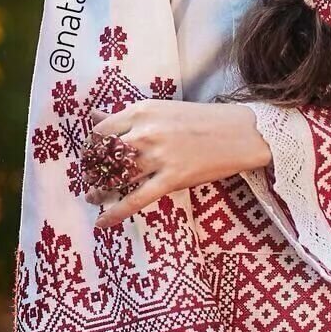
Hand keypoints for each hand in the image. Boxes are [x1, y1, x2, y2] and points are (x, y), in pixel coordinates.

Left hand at [84, 100, 270, 229]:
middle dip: (92, 170)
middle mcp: (145, 133)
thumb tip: (93, 116)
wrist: (241, 133)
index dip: (92, 147)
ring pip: (116, 178)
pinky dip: (115, 213)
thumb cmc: (202, 120)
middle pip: (104, 156)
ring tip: (93, 197)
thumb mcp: (162, 109)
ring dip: (99, 191)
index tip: (92, 155)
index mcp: (142, 111)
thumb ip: (128, 116)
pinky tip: (103, 222)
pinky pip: (135, 199)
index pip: (101, 131)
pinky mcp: (171, 179)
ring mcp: (158, 157)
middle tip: (89, 178)